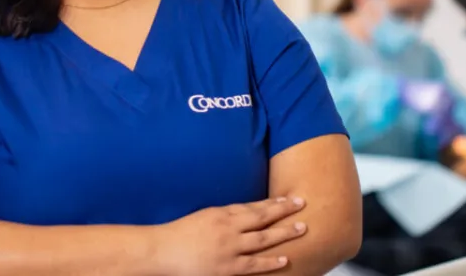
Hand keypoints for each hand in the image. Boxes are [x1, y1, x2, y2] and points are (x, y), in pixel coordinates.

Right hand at [153, 197, 307, 275]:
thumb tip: (247, 213)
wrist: (162, 251)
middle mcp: (229, 228)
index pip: (254, 206)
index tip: (290, 198)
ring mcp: (229, 248)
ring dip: (284, 233)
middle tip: (303, 204)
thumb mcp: (205, 216)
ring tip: (302, 228)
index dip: (274, 202)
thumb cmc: (180, 233)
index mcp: (222, 213)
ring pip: (263, 239)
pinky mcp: (227, 268)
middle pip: (263, 217)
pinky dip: (270, 262)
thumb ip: (226, 215)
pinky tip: (285, 259)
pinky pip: (253, 265)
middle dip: (284, 211)